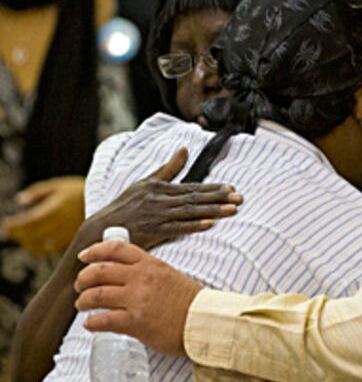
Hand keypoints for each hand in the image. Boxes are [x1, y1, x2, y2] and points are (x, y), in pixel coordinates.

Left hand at [2, 176, 85, 254]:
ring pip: (39, 244)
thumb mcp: (57, 185)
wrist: (105, 200)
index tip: (6, 224)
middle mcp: (58, 223)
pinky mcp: (69, 240)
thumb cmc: (79, 191)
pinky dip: (38, 248)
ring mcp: (64, 233)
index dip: (15, 225)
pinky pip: (50, 248)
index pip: (28, 221)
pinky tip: (34, 243)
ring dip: (27, 242)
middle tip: (9, 231)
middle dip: (18, 234)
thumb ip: (37, 192)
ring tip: (21, 237)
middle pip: (32, 235)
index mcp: (54, 209)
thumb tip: (20, 200)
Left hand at [75, 241, 200, 355]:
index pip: (116, 249)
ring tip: (82, 305)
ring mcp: (137, 300)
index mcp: (151, 264)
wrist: (204, 321)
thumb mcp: (169, 275)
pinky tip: (90, 324)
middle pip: (100, 271)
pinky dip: (91, 323)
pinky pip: (103, 320)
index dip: (95, 251)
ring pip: (96, 295)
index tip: (84, 256)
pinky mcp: (135, 323)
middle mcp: (142, 278)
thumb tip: (126, 274)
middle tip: (80, 285)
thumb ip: (148, 271)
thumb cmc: (189, 301)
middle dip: (83, 278)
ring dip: (83, 300)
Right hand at [78, 148, 242, 250]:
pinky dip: (192, 226)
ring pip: (189, 212)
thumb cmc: (126, 205)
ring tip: (231, 211)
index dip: (213, 188)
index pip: (192, 188)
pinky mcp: (152, 232)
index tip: (231, 189)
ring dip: (212, 211)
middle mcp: (160, 200)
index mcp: (160, 188)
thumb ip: (169, 168)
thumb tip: (185, 149)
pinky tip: (208, 225)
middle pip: (195, 199)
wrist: (101, 229)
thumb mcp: (145, 182)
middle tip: (240, 199)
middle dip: (219, 198)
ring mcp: (157, 216)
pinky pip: (175, 228)